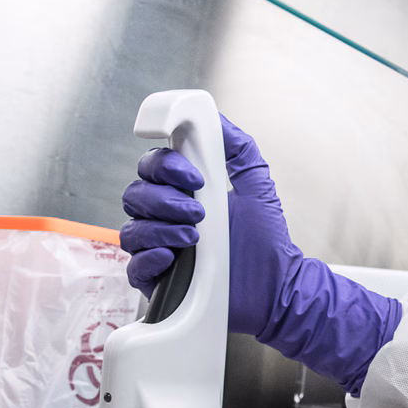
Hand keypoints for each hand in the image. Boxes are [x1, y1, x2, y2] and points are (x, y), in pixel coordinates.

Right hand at [120, 117, 401, 392]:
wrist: (277, 287)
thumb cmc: (266, 241)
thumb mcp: (257, 187)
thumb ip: (239, 150)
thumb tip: (217, 120)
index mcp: (182, 192)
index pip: (152, 167)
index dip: (167, 166)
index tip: (196, 177)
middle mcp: (164, 218)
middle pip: (134, 195)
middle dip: (165, 198)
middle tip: (200, 210)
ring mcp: (158, 250)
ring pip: (131, 230)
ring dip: (161, 227)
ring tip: (196, 236)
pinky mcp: (158, 281)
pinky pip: (134, 267)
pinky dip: (150, 259)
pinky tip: (173, 257)